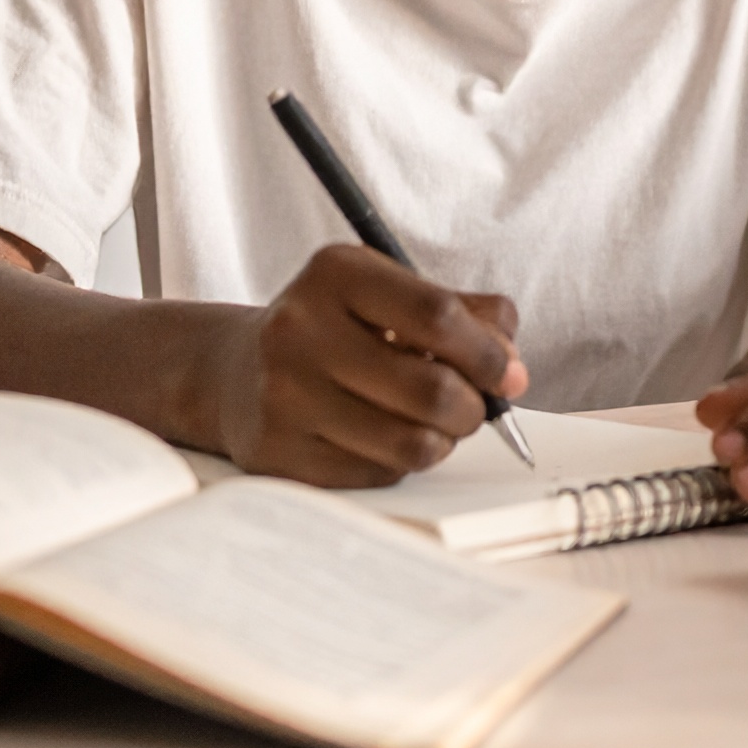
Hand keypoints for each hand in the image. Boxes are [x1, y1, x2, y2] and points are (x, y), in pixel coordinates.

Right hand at [209, 242, 528, 486]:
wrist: (234, 370)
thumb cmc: (335, 327)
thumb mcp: (390, 293)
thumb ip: (465, 315)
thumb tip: (513, 370)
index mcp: (334, 273)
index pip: (437, 315)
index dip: (489, 353)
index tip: (510, 373)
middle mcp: (299, 329)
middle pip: (431, 389)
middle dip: (474, 407)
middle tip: (475, 406)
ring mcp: (284, 395)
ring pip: (412, 442)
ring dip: (443, 439)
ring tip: (433, 422)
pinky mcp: (280, 453)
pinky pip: (378, 473)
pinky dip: (399, 460)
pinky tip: (381, 436)